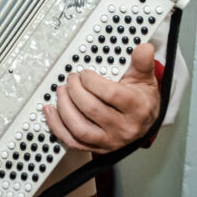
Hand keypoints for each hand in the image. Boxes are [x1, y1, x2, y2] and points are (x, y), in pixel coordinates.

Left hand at [43, 43, 159, 153]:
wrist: (145, 123)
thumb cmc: (141, 99)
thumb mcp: (145, 79)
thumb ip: (142, 62)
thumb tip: (144, 47)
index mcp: (136, 108)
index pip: (109, 94)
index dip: (91, 81)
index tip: (84, 73)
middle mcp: (124, 128)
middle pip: (91, 109)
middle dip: (75, 90)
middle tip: (71, 79)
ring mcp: (109, 141)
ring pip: (79, 128)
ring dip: (64, 107)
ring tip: (61, 91)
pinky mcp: (97, 148)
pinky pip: (72, 141)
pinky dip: (57, 126)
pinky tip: (50, 110)